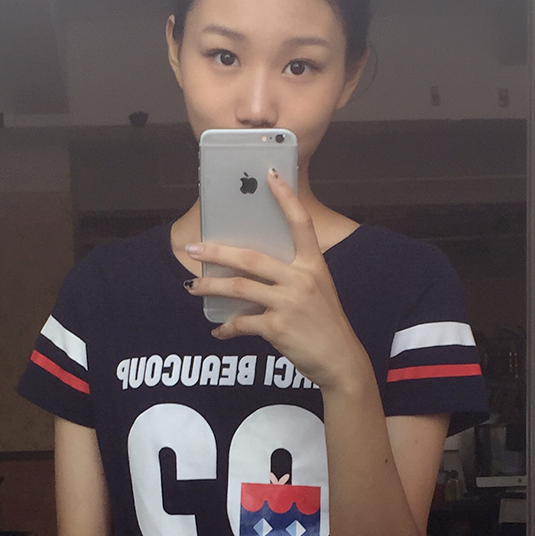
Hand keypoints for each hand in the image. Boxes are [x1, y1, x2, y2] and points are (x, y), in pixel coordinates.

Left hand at [185, 170, 370, 393]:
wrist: (341, 360)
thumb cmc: (326, 324)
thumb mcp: (318, 290)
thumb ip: (292, 275)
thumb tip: (251, 269)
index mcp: (314, 264)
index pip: (300, 223)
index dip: (285, 198)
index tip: (270, 175)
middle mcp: (302, 279)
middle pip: (252, 258)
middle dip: (218, 252)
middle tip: (194, 248)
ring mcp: (290, 303)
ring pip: (240, 288)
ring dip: (212, 287)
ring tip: (193, 287)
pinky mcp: (278, 328)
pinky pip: (243, 323)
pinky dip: (227, 327)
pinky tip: (218, 330)